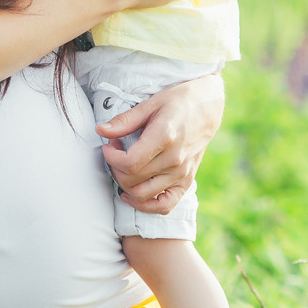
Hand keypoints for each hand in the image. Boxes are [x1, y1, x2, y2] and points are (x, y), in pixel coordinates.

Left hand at [101, 74, 224, 212]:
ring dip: (125, 186)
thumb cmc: (177, 101)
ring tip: (123, 169)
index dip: (111, 158)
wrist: (207, 106)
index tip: (108, 146)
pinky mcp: (186, 181)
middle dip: (115, 169)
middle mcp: (174, 160)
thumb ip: (125, 121)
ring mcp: (182, 173)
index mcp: (165, 138)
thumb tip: (100, 131)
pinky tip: (135, 193)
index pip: (130, 163)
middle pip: (133, 180)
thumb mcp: (150, 104)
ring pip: (143, 196)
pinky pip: (165, 206)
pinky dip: (147, 205)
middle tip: (115, 153)